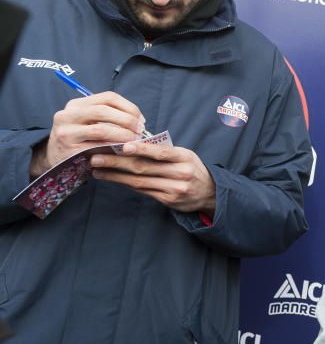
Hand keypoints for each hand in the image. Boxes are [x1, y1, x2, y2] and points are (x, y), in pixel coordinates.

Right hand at [30, 92, 145, 176]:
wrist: (55, 159)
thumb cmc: (80, 140)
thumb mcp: (88, 122)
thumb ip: (108, 117)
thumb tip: (139, 120)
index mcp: (76, 104)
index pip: (108, 97)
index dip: (129, 107)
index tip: (140, 119)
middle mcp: (68, 115)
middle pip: (104, 110)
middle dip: (127, 120)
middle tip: (140, 130)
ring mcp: (66, 132)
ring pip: (101, 129)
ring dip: (123, 135)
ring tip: (134, 141)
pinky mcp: (69, 150)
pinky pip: (97, 147)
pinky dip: (113, 148)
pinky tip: (123, 151)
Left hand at [90, 141, 215, 213]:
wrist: (209, 193)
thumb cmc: (191, 169)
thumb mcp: (184, 155)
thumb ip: (163, 151)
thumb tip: (132, 143)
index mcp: (184, 157)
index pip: (160, 152)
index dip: (140, 149)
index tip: (121, 145)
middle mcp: (179, 173)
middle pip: (143, 167)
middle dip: (117, 162)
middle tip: (96, 157)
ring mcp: (174, 188)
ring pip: (139, 180)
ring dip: (115, 174)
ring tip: (97, 168)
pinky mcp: (167, 200)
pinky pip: (142, 190)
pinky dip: (124, 183)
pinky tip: (111, 178)